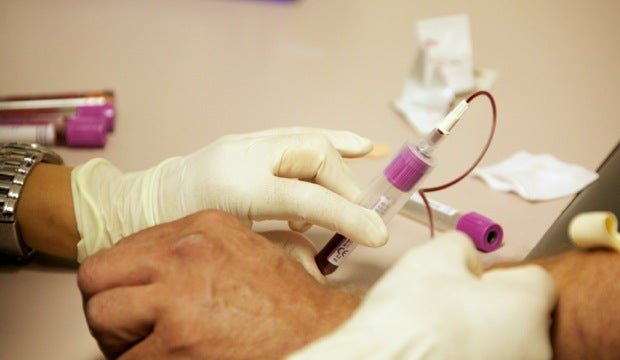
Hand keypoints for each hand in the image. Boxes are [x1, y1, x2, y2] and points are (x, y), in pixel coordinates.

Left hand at [72, 127, 387, 259]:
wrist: (141, 205)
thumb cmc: (181, 234)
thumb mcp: (229, 247)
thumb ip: (278, 243)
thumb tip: (322, 247)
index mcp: (238, 188)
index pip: (308, 199)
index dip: (349, 216)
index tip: (377, 236)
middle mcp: (245, 155)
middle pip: (314, 155)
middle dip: (345, 184)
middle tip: (358, 212)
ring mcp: (246, 143)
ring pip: (308, 137)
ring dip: (341, 157)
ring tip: (358, 176)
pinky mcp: (247, 140)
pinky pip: (296, 135)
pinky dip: (328, 141)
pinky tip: (355, 146)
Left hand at [77, 210, 358, 358]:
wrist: (318, 332)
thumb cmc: (287, 299)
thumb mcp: (244, 247)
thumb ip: (197, 245)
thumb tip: (153, 262)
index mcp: (201, 226)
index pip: (123, 248)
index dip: (124, 279)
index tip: (133, 295)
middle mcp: (184, 253)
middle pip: (97, 276)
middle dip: (107, 303)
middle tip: (126, 323)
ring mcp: (178, 296)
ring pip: (102, 316)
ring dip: (118, 337)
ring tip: (145, 345)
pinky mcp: (178, 341)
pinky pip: (127, 358)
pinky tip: (169, 359)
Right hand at [290, 231, 556, 359]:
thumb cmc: (408, 323)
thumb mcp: (431, 258)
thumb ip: (461, 246)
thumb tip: (466, 255)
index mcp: (526, 306)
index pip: (535, 280)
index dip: (500, 275)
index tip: (474, 279)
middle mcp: (534, 348)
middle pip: (522, 316)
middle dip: (492, 308)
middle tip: (450, 306)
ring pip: (506, 345)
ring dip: (482, 337)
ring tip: (440, 335)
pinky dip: (471, 357)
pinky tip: (441, 354)